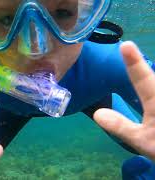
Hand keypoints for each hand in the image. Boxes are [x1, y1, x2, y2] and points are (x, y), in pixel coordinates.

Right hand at [93, 41, 154, 159]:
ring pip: (154, 83)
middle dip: (142, 68)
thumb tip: (98, 113)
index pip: (142, 77)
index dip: (133, 61)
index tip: (125, 44)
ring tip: (138, 82)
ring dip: (150, 80)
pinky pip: (153, 88)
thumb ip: (120, 126)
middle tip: (130, 57)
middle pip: (154, 78)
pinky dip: (149, 87)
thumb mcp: (142, 141)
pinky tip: (146, 97)